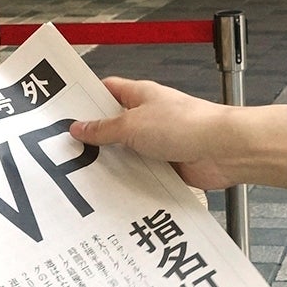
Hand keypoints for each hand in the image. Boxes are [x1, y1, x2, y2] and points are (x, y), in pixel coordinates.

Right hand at [69, 80, 286, 190]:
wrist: (224, 150)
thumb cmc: (185, 125)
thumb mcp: (133, 124)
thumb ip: (104, 129)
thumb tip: (78, 127)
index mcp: (140, 96)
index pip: (107, 92)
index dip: (86, 100)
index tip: (62, 114)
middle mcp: (149, 118)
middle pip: (114, 126)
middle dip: (94, 140)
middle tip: (64, 153)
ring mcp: (159, 143)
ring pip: (127, 154)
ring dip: (112, 165)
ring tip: (80, 179)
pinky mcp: (168, 166)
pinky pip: (142, 174)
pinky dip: (130, 182)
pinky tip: (110, 194)